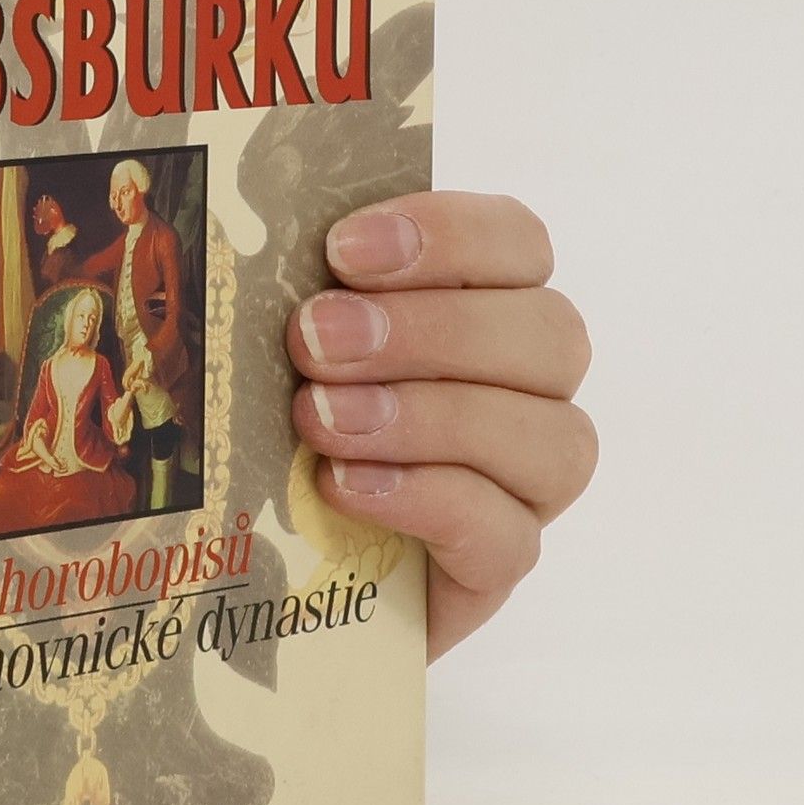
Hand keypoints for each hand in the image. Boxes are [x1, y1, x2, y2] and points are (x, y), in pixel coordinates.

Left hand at [287, 191, 595, 661]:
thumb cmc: (268, 434)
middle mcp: (528, 393)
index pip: (520, 245)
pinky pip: (507, 536)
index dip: (450, 235)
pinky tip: (345, 484)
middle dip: (428, 329)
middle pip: (550, 335)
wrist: (255, 569)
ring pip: (551, 438)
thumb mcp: (274, 355)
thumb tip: (253, 244)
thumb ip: (300, 298)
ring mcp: (524, 487)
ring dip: (430, 417)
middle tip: (313, 338)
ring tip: (321, 417)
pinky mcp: (495, 569)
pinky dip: (426, 499)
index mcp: (489, 308)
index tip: (344, 250)